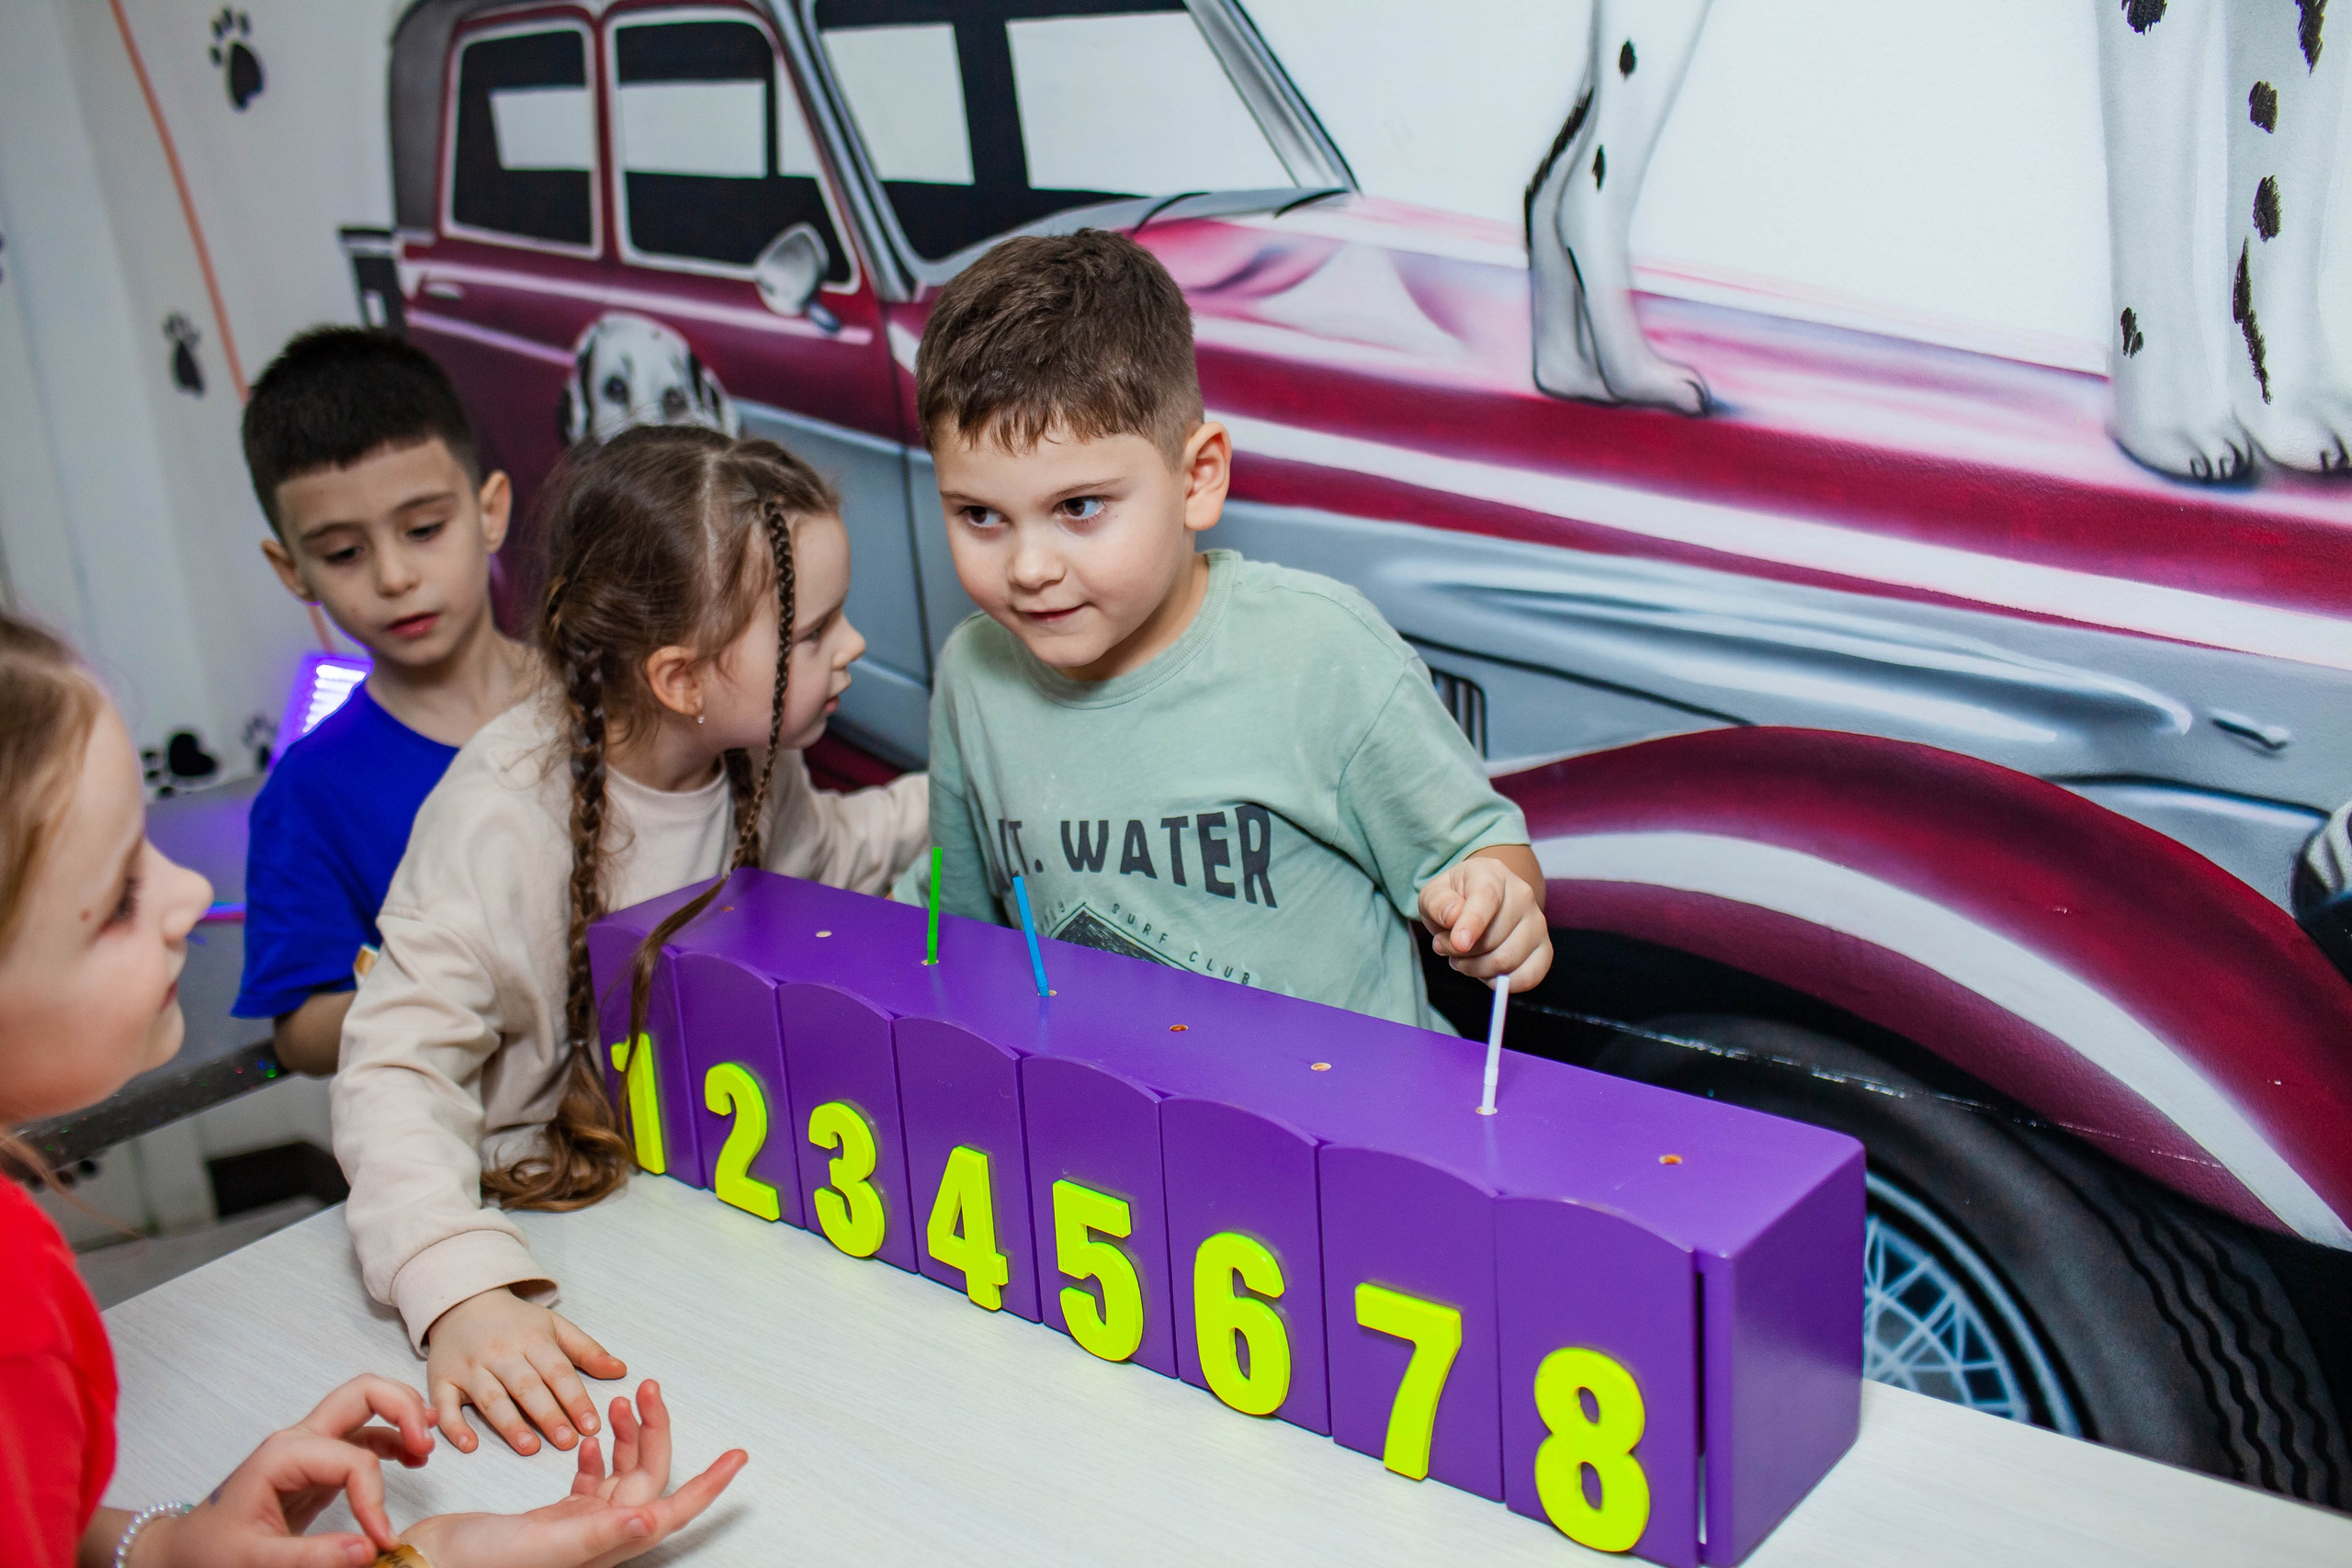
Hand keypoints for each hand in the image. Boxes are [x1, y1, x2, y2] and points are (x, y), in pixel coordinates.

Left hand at [132, 1375, 434, 1566]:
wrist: (183, 1552)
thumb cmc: (210, 1553)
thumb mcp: (255, 1561)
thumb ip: (312, 1557)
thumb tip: (370, 1550)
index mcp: (285, 1454)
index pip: (354, 1461)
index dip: (376, 1500)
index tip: (381, 1541)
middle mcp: (299, 1440)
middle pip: (363, 1393)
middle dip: (402, 1407)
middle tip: (429, 1441)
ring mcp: (309, 1448)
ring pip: (367, 1405)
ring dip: (403, 1415)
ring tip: (430, 1445)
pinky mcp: (317, 1465)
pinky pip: (363, 1435)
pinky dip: (392, 1437)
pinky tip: (413, 1457)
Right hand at [398, 1381, 745, 1567]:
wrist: (427, 1565)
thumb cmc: (477, 1563)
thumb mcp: (542, 1544)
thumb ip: (598, 1531)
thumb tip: (653, 1518)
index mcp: (606, 1544)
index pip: (672, 1510)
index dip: (708, 1486)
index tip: (738, 1457)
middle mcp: (600, 1537)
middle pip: (647, 1479)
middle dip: (655, 1432)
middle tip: (649, 1387)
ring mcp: (577, 1528)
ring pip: (622, 1475)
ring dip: (629, 1437)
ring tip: (625, 1401)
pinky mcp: (554, 1519)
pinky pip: (591, 1483)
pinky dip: (598, 1455)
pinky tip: (592, 1437)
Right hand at [425, 1287, 625, 1455]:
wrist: (462, 1303)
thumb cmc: (516, 1323)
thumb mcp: (554, 1327)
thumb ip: (587, 1350)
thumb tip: (621, 1371)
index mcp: (532, 1339)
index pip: (557, 1371)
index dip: (575, 1399)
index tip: (592, 1426)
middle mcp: (500, 1353)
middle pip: (527, 1386)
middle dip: (548, 1414)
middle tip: (567, 1443)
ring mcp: (469, 1367)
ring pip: (490, 1398)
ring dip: (510, 1424)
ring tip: (530, 1448)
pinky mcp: (440, 1379)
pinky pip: (444, 1405)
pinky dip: (453, 1426)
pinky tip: (469, 1446)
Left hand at [1418, 846, 1552, 990]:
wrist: (1477, 902)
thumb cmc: (1454, 899)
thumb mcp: (1434, 895)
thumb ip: (1438, 903)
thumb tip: (1452, 917)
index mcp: (1492, 875)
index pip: (1487, 899)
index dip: (1473, 923)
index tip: (1458, 943)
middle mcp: (1522, 895)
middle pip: (1494, 938)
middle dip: (1461, 953)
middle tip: (1445, 947)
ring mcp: (1538, 922)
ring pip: (1507, 960)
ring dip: (1476, 969)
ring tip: (1462, 959)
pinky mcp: (1544, 948)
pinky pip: (1529, 977)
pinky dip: (1502, 983)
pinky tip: (1485, 973)